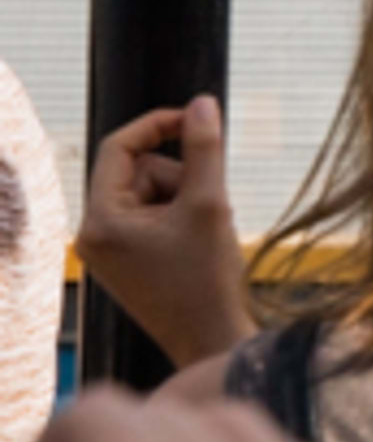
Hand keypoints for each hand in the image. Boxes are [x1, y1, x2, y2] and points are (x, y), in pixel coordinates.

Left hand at [79, 97, 257, 368]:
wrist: (210, 339)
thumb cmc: (207, 277)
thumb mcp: (209, 202)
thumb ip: (204, 148)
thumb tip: (201, 102)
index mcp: (99, 221)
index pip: (118, 148)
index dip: (158, 124)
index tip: (198, 117)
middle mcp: (93, 234)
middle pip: (139, 170)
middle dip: (180, 176)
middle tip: (210, 203)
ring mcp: (107, 249)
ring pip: (150, 193)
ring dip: (185, 198)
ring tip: (207, 230)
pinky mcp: (125, 260)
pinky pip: (151, 216)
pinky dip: (181, 219)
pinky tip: (199, 244)